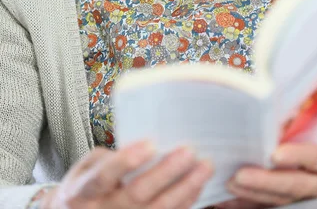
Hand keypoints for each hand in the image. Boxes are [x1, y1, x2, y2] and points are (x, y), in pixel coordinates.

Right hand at [41, 140, 212, 208]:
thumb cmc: (86, 183)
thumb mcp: (87, 166)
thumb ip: (111, 158)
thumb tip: (148, 146)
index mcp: (82, 191)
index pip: (104, 176)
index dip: (127, 161)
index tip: (151, 143)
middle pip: (137, 194)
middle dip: (166, 173)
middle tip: (189, 151)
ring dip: (185, 189)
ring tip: (204, 166)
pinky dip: (185, 202)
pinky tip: (197, 186)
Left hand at [223, 136, 316, 206]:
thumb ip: (304, 127)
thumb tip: (273, 119)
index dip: (297, 156)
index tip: (275, 154)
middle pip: (296, 185)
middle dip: (266, 181)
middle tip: (240, 175)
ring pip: (284, 200)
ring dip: (254, 193)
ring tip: (231, 184)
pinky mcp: (302, 207)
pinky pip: (275, 208)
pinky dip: (252, 204)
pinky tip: (232, 201)